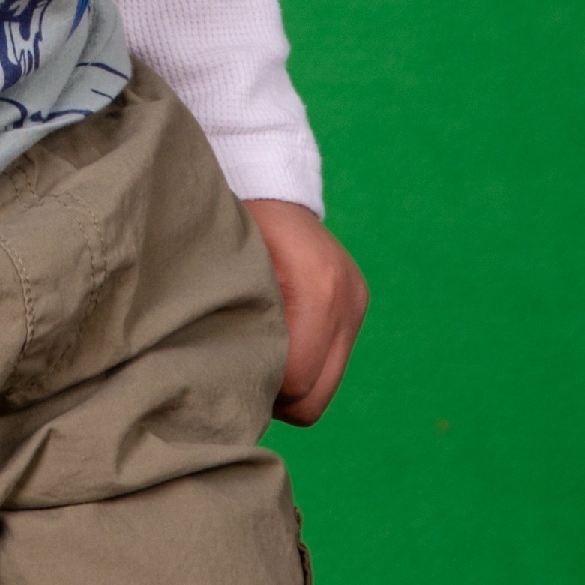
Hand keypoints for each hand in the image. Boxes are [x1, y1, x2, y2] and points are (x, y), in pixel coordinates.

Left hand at [244, 201, 368, 426]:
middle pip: (315, 397)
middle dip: (277, 398)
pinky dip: (305, 367)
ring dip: (291, 386)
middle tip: (241, 376)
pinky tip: (278, 344)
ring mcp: (356, 304)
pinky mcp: (357, 306)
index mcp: (319, 289)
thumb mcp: (227, 272)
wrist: (269, 185)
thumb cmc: (235, 230)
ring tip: (258, 359)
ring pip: (325, 388)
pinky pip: (332, 365)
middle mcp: (347, 300)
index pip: (296, 381)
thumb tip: (226, 387)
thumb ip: (236, 326)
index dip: (261, 389)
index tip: (230, 375)